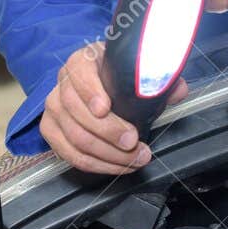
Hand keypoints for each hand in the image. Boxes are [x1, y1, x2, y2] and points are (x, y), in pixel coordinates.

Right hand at [38, 42, 186, 174]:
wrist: (94, 85)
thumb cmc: (115, 77)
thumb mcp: (133, 69)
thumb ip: (155, 78)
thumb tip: (177, 90)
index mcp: (82, 62)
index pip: (80, 73)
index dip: (90, 92)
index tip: (105, 108)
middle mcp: (62, 83)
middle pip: (76, 111)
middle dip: (108, 132)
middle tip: (134, 143)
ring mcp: (53, 109)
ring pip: (75, 137)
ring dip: (107, 154)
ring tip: (135, 159)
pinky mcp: (51, 131)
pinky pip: (69, 155)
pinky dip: (96, 165)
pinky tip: (118, 166)